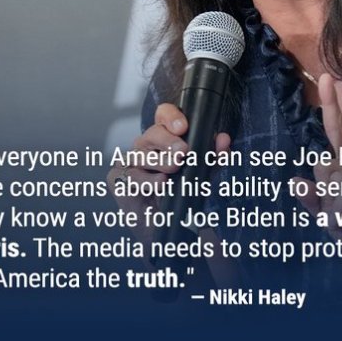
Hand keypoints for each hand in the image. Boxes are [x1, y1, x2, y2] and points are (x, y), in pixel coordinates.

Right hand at [107, 103, 230, 253]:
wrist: (165, 227)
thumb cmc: (180, 193)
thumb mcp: (202, 173)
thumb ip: (213, 156)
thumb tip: (224, 140)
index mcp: (164, 136)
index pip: (163, 115)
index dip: (171, 116)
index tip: (183, 127)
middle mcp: (145, 145)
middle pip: (153, 133)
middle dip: (170, 142)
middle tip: (183, 152)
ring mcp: (129, 161)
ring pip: (142, 155)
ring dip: (161, 163)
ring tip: (174, 170)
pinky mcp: (117, 179)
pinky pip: (131, 177)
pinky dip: (148, 181)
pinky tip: (160, 183)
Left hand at [293, 73, 341, 284]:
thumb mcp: (329, 218)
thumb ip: (314, 200)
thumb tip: (294, 180)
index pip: (336, 132)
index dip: (330, 106)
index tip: (325, 79)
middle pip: (323, 164)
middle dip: (324, 197)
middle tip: (341, 218)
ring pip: (334, 178)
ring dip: (334, 209)